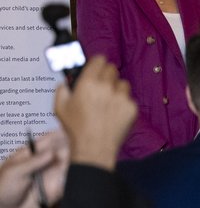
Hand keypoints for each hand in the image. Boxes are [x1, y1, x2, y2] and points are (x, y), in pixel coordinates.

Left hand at [0, 130, 67, 207]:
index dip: (53, 136)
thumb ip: (34, 162)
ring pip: (63, 162)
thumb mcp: (16, 172)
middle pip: (56, 149)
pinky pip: (67, 179)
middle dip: (62, 144)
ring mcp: (50, 175)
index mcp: (29, 155)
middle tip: (67, 140)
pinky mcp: (57, 188)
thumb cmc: (4, 188)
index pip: (43, 142)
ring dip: (66, 156)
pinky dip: (70, 172)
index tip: (61, 131)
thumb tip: (52, 152)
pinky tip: (68, 167)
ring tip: (66, 152)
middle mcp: (41, 163)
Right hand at [54, 56, 136, 170]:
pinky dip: (123, 104)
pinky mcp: (131, 108)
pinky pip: (129, 99)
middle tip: (103, 84)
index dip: (98, 62)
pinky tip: (115, 114)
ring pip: (123, 84)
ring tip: (109, 102)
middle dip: (107, 74)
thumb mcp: (60, 107)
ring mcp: (121, 97)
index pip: (99, 61)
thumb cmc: (76, 128)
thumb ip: (62, 90)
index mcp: (87, 84)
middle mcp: (106, 87)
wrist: (94, 147)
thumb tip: (66, 82)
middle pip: (112, 69)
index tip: (98, 64)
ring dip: (117, 89)